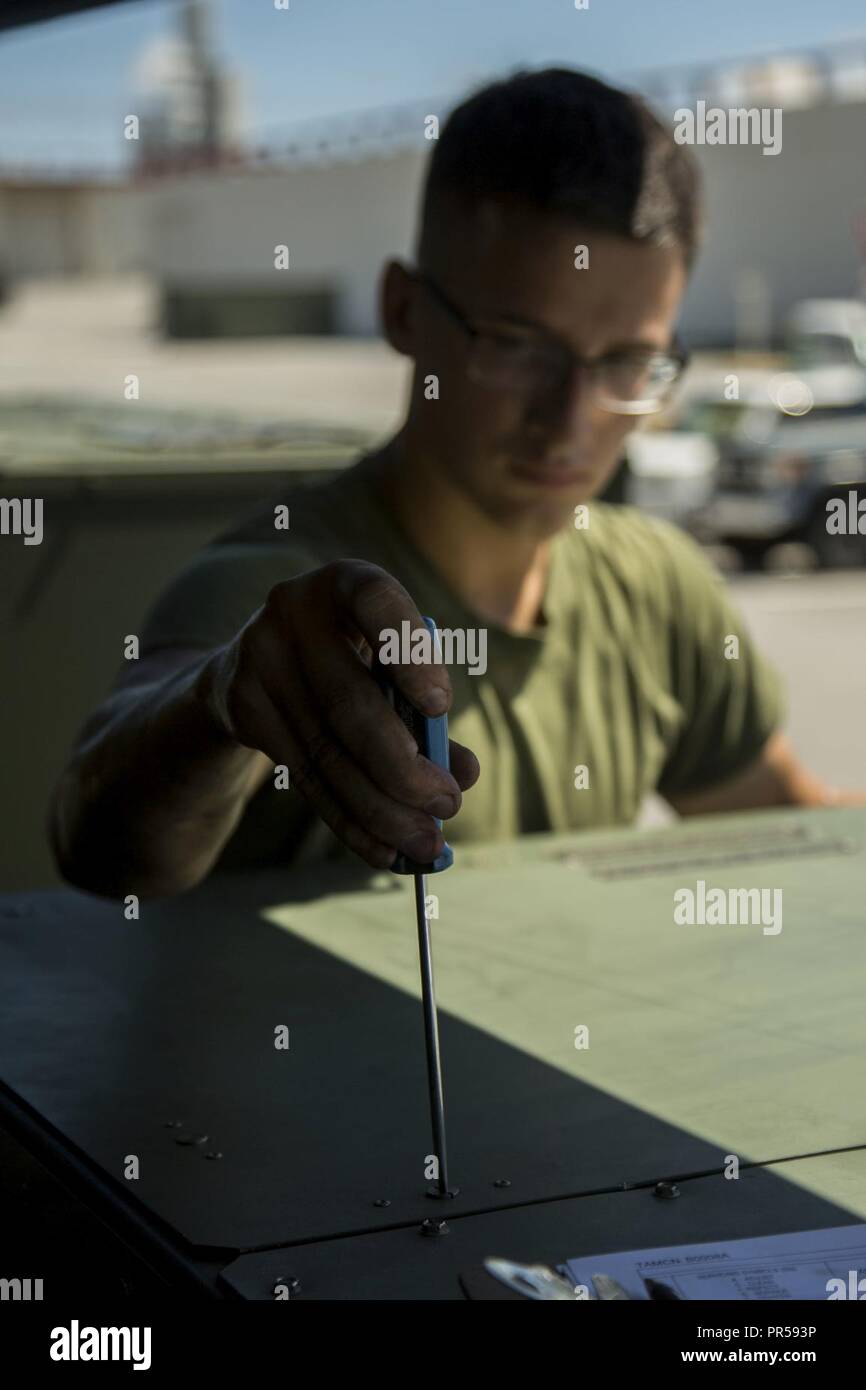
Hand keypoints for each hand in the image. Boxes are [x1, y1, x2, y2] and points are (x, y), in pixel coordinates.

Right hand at [202, 560, 479, 867]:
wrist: (251, 663)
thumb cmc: (350, 659)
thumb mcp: (389, 666)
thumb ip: (429, 713)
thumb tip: (463, 773)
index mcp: (346, 583)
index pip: (377, 604)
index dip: (410, 654)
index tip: (443, 707)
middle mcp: (294, 610)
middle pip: (349, 703)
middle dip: (403, 766)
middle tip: (447, 804)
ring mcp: (259, 659)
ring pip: (327, 752)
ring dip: (382, 809)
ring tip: (425, 842)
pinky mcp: (243, 707)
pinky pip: (305, 777)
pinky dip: (350, 822)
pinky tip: (385, 850)